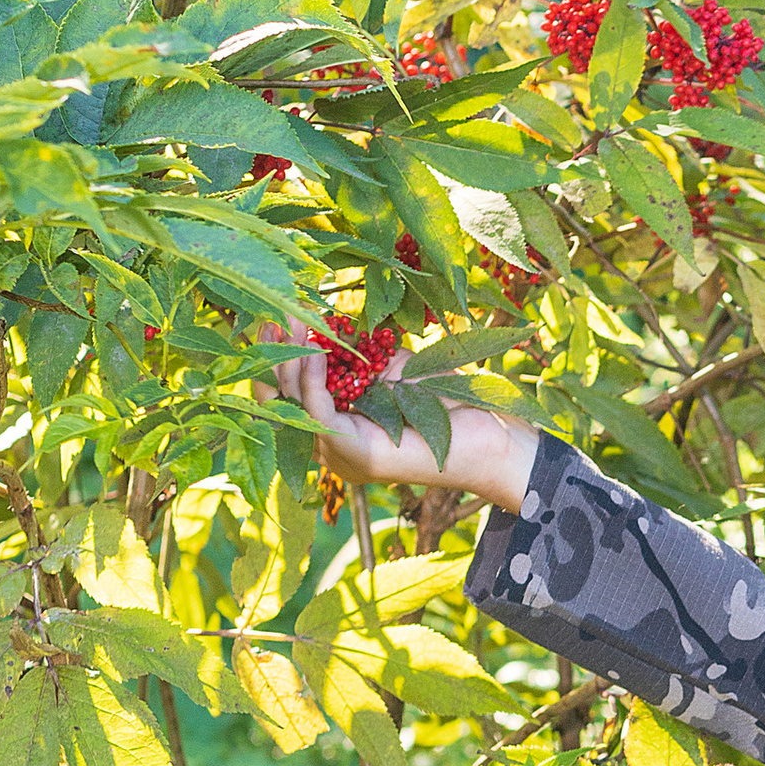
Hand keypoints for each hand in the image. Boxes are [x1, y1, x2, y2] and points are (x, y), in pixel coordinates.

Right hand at [260, 323, 537, 514]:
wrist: (490, 432)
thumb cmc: (447, 400)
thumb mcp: (391, 366)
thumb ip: (355, 354)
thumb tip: (320, 324)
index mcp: (339, 425)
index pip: (288, 389)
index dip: (279, 352)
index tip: (281, 313)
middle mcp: (331, 443)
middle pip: (280, 397)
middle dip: (274, 351)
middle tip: (275, 312)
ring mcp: (340, 453)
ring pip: (292, 404)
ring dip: (288, 357)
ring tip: (290, 320)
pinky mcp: (353, 454)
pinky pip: (318, 413)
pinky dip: (311, 380)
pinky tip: (314, 351)